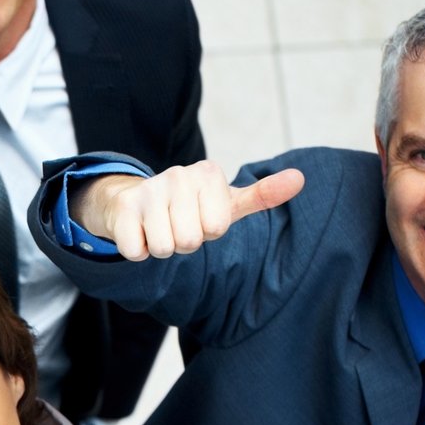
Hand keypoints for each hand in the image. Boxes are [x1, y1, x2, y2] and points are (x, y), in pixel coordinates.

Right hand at [73, 160, 304, 261]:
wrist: (135, 200)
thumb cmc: (190, 206)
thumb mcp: (227, 201)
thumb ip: (263, 194)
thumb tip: (300, 179)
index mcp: (207, 173)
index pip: (215, 228)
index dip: (207, 231)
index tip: (200, 217)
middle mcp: (177, 175)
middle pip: (189, 241)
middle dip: (183, 243)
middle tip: (177, 225)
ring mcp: (148, 190)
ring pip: (163, 248)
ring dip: (161, 247)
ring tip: (159, 228)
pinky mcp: (123, 208)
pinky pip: (136, 252)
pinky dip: (137, 250)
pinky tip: (138, 231)